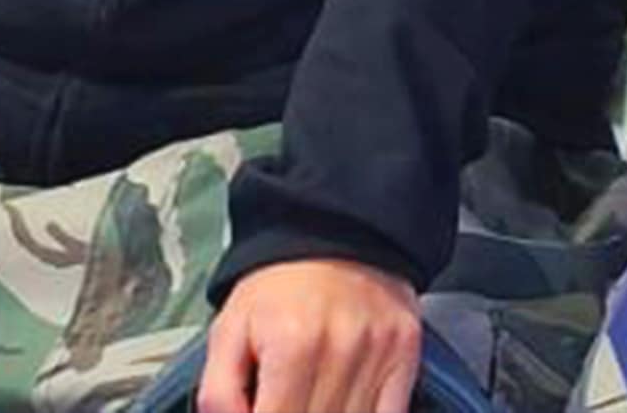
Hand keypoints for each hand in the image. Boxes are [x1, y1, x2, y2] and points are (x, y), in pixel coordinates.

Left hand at [196, 252, 422, 412]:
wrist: (335, 231)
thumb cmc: (280, 285)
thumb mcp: (228, 331)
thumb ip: (220, 393)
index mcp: (293, 345)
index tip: (265, 408)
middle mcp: (342, 348)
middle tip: (285, 400)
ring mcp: (380, 350)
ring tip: (311, 398)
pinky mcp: (406, 348)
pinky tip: (345, 405)